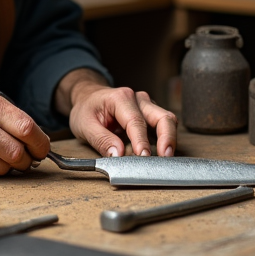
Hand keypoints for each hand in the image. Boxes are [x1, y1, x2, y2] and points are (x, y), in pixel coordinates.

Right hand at [0, 84, 49, 174]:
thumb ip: (12, 117)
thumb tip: (37, 140)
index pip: (27, 130)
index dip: (41, 143)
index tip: (42, 148)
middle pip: (18, 154)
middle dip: (28, 158)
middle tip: (26, 155)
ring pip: (5, 168)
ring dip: (10, 165)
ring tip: (2, 152)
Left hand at [61, 72, 176, 157]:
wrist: (88, 98)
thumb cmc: (87, 109)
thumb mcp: (85, 125)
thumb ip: (101, 140)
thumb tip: (118, 155)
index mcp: (121, 98)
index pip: (136, 121)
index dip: (141, 140)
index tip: (143, 156)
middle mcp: (138, 99)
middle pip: (162, 116)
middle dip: (167, 137)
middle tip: (165, 156)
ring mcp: (147, 106)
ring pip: (167, 120)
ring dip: (169, 139)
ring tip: (165, 157)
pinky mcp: (150, 116)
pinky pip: (163, 126)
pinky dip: (165, 139)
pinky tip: (161, 153)